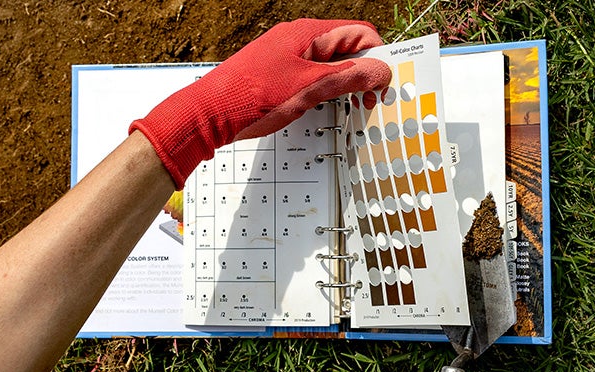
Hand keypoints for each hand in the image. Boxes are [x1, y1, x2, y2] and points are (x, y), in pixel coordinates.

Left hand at [130, 18, 391, 188]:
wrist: (209, 114)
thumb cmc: (251, 98)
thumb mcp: (309, 88)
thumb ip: (348, 77)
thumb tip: (381, 70)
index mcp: (309, 34)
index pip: (360, 34)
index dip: (379, 57)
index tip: (385, 83)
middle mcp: (300, 39)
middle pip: (347, 48)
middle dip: (365, 72)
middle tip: (371, 99)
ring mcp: (288, 56)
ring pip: (331, 63)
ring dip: (346, 82)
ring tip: (353, 105)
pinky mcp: (279, 73)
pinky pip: (313, 74)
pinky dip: (327, 88)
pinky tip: (327, 105)